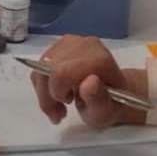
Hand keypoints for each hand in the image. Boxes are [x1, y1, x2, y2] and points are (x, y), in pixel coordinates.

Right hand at [30, 36, 145, 129]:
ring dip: (44, 91)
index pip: (61, 72)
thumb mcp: (107, 113)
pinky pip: (41, 65)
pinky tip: (56, 94)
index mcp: (99, 59)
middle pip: (47, 68)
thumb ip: (99, 99)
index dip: (56, 92)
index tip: (66, 108)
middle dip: (48, 95)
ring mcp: (70, 42)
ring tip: (58, 107)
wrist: (116, 93)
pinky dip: (44, 84)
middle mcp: (84, 44)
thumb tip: (89, 82)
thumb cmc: (111, 106)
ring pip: (41, 66)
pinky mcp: (60, 45)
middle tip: (59, 114)